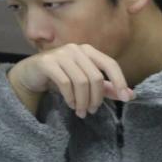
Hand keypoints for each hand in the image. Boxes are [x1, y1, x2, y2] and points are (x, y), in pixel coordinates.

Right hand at [7, 43, 135, 117]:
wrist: (30, 73)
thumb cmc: (61, 76)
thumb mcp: (85, 81)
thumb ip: (106, 87)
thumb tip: (130, 95)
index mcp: (87, 50)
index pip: (110, 63)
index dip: (120, 80)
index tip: (125, 98)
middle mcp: (75, 49)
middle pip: (95, 77)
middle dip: (96, 98)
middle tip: (92, 111)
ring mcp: (59, 54)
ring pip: (81, 82)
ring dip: (83, 101)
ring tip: (81, 111)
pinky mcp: (46, 62)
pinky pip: (65, 83)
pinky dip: (70, 98)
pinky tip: (70, 104)